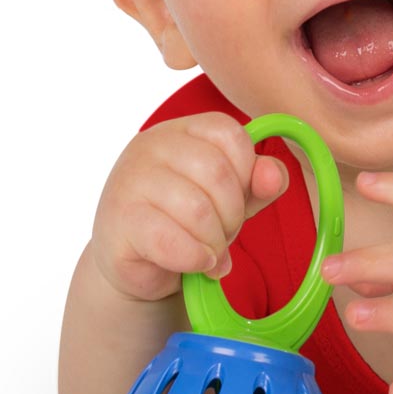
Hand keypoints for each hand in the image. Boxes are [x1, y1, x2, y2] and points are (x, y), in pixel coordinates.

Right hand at [90, 112, 287, 301]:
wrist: (139, 262)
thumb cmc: (188, 219)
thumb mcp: (234, 196)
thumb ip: (260, 182)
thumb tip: (273, 175)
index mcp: (183, 130)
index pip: (231, 135)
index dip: (247, 174)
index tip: (237, 200)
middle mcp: (152, 145)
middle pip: (217, 173)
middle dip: (232, 214)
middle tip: (223, 235)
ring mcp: (130, 180)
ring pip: (197, 209)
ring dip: (215, 242)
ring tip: (210, 252)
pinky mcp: (119, 221)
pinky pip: (171, 241)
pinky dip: (195, 259)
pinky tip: (197, 263)